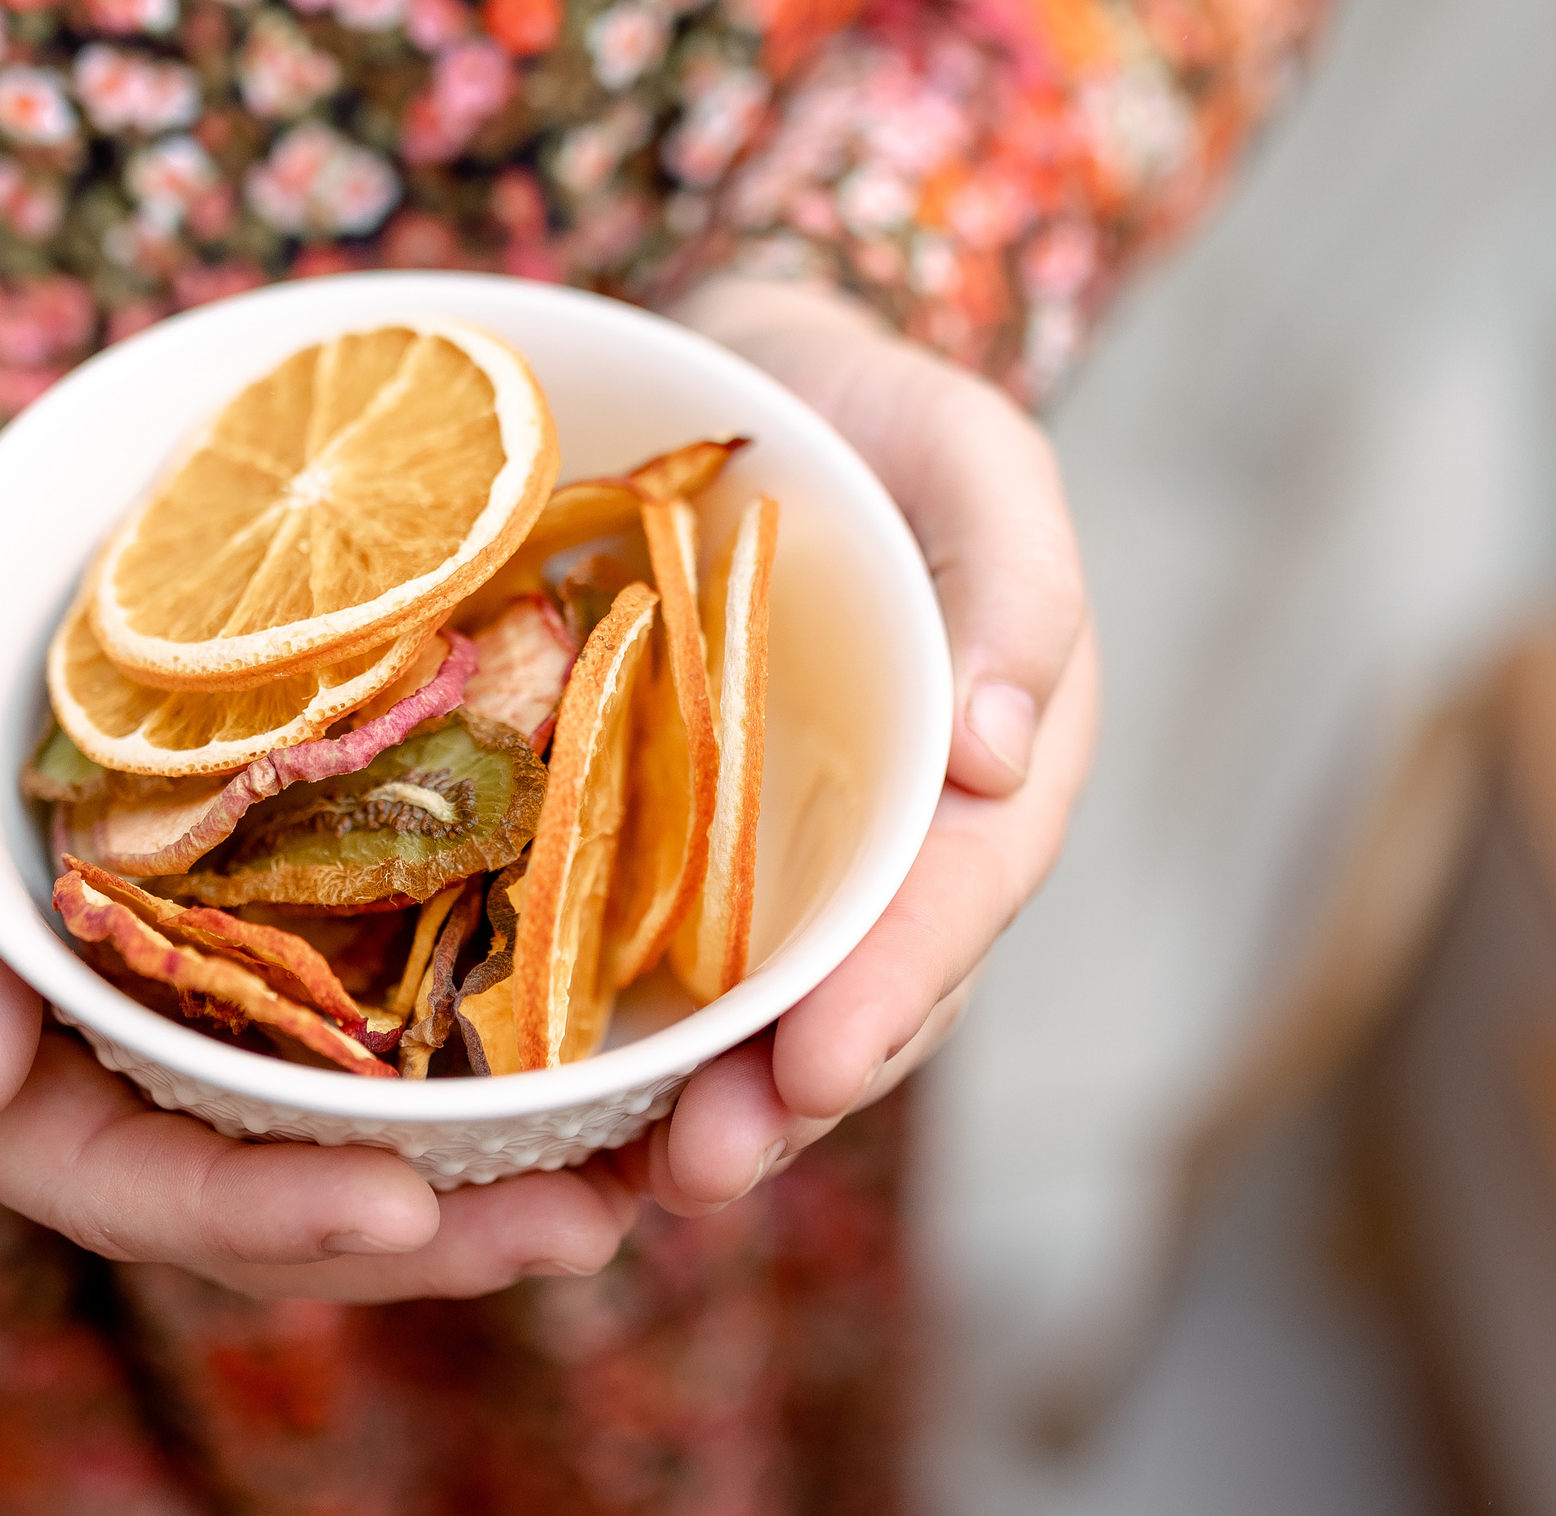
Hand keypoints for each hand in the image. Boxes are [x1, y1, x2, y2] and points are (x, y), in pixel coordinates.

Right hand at [0, 412, 637, 1298]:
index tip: (396, 1210)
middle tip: (583, 1227)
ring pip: (361, 1134)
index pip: (138, 1189)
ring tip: (644, 1172)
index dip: (264, 1215)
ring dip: (496, 1170)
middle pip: (283, 1197)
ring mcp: (216, 1012)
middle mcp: (130, 1073)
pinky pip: (395, 1018)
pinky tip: (612, 1040)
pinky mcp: (286, 934)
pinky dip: (495, 1048)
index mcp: (10, 1079)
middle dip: (433, 1233)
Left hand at [651, 277, 1100, 1211]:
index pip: (953, 901)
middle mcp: (885, 839)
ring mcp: (775, 853)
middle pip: (855, 991)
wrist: (744, 379)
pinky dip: (604, 1020)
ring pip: (751, 1000)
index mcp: (984, 770)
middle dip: (783, 1095)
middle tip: (695, 1174)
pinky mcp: (664, 839)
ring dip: (696, 1097)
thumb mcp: (969, 449)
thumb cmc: (873, 412)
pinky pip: (642, 941)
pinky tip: (539, 1084)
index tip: (813, 1070)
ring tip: (620, 1176)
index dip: (893, 993)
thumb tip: (999, 749)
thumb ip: (1016, 577)